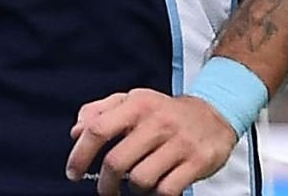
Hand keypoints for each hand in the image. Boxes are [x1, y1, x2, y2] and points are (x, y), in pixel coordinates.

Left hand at [65, 88, 237, 195]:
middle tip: (105, 189)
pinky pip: (166, 190)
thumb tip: (76, 132)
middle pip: (116, 162)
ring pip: (140, 179)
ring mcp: (178, 143)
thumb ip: (99, 112)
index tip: (73, 172)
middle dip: (105, 183)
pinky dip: (155, 195)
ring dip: (133, 189)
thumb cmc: (163, 111)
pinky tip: (154, 189)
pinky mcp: (197, 162)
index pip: (97, 129)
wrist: (214, 114)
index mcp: (136, 105)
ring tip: (136, 184)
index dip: (80, 154)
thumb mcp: (131, 101)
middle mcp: (156, 122)